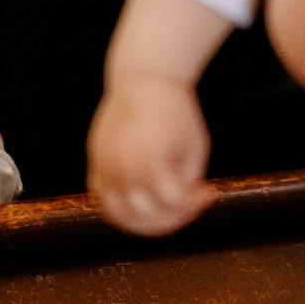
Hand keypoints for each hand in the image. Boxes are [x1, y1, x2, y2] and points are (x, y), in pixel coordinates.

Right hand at [89, 75, 214, 236]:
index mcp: (150, 160)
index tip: (209, 192)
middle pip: (146, 218)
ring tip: (167, 212)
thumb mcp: (195, 148)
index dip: (196, 205)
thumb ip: (187, 184)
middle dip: (174, 219)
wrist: (144, 81)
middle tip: (190, 207)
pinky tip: (144, 204)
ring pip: (119, 216)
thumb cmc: (175, 113)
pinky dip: (122, 211)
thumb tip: (180, 210)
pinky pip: (104, 201)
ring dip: (147, 223)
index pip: (173, 204)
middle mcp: (122, 167)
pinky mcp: (95, 164)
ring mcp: (105, 167)